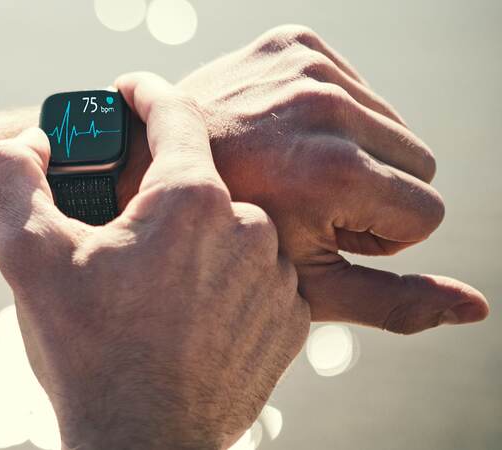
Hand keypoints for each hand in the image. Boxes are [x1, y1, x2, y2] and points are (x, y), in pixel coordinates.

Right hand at [0, 74, 309, 449]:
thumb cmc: (87, 352)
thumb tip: (32, 140)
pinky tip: (192, 313)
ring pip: (230, 233)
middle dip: (160, 198)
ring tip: (155, 288)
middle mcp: (248, 228)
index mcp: (190, 200)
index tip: (132, 90)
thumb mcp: (27, 255)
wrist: (142, 445)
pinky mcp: (291, 320)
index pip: (175, 115)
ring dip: (194, 245)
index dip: (147, 94)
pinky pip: (258, 277)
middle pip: (198, 185)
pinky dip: (226, 282)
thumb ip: (13, 176)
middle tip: (124, 235)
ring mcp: (277, 277)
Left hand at [119, 25, 487, 334]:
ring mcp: (307, 67)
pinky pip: (360, 89)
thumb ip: (394, 301)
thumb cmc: (221, 240)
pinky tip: (285, 137)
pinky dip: (334, 119)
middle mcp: (329, 108)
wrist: (144, 170)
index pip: (427, 213)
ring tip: (291, 168)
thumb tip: (476, 308)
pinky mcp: (293, 43)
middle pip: (419, 163)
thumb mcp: (306, 285)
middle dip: (373, 193)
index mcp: (336, 172)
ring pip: (393, 125)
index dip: (377, 233)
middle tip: (305, 200)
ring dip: (356, 154)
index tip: (322, 228)